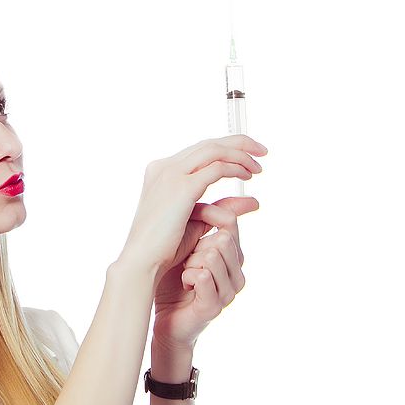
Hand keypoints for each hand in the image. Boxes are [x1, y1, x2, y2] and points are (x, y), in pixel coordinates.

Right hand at [116, 134, 266, 289]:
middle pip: (208, 144)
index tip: (247, 154)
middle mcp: (164, 167)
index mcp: (161, 171)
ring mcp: (171, 174)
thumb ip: (223, 206)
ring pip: (214, 150)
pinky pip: (217, 168)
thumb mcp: (199, 221)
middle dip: (238, 143)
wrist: (142, 261)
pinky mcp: (182, 187)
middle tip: (261, 150)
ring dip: (240, 154)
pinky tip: (247, 176)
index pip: (199, 150)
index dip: (226, 148)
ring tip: (258, 166)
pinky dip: (235, 168)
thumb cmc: (165, 247)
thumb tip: (253, 202)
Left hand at [152, 198, 253, 348]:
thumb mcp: (191, 242)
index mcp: (235, 257)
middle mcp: (238, 274)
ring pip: (212, 256)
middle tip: (187, 263)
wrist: (162, 315)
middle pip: (223, 238)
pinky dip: (186, 277)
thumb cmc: (173, 276)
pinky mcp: (215, 306)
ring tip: (186, 275)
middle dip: (196, 246)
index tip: (189, 236)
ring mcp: (229, 292)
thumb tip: (221, 193)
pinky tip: (185, 286)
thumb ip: (207, 220)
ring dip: (190, 263)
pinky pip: (201, 275)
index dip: (205, 221)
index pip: (229, 224)